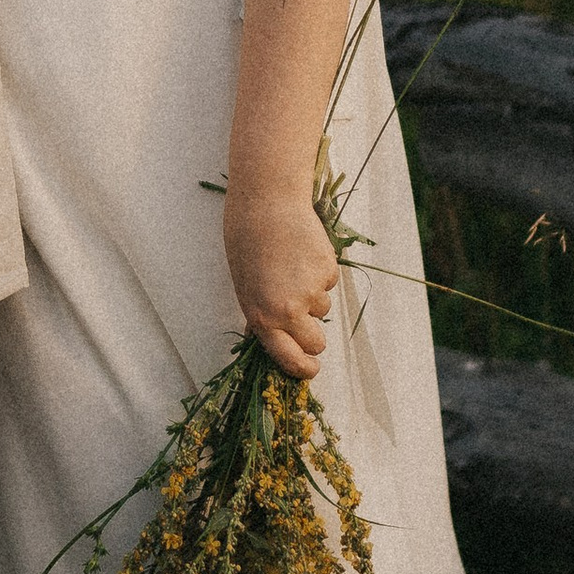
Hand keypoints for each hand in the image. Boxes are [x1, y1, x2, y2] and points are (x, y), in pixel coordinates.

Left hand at [224, 185, 337, 378]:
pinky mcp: (328, 270)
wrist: (267, 204)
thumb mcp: (244, 287)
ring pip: (323, 309)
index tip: (310, 369)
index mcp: (263, 317)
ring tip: (292, 267)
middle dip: (313, 335)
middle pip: (316, 343)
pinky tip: (303, 253)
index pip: (289, 359)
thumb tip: (270, 341)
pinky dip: (320, 273)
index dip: (303, 368)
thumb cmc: (247, 243)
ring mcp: (312, 290)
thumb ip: (260, 316)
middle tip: (302, 314)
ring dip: (313, 297)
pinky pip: (329, 283)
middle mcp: (289, 309)